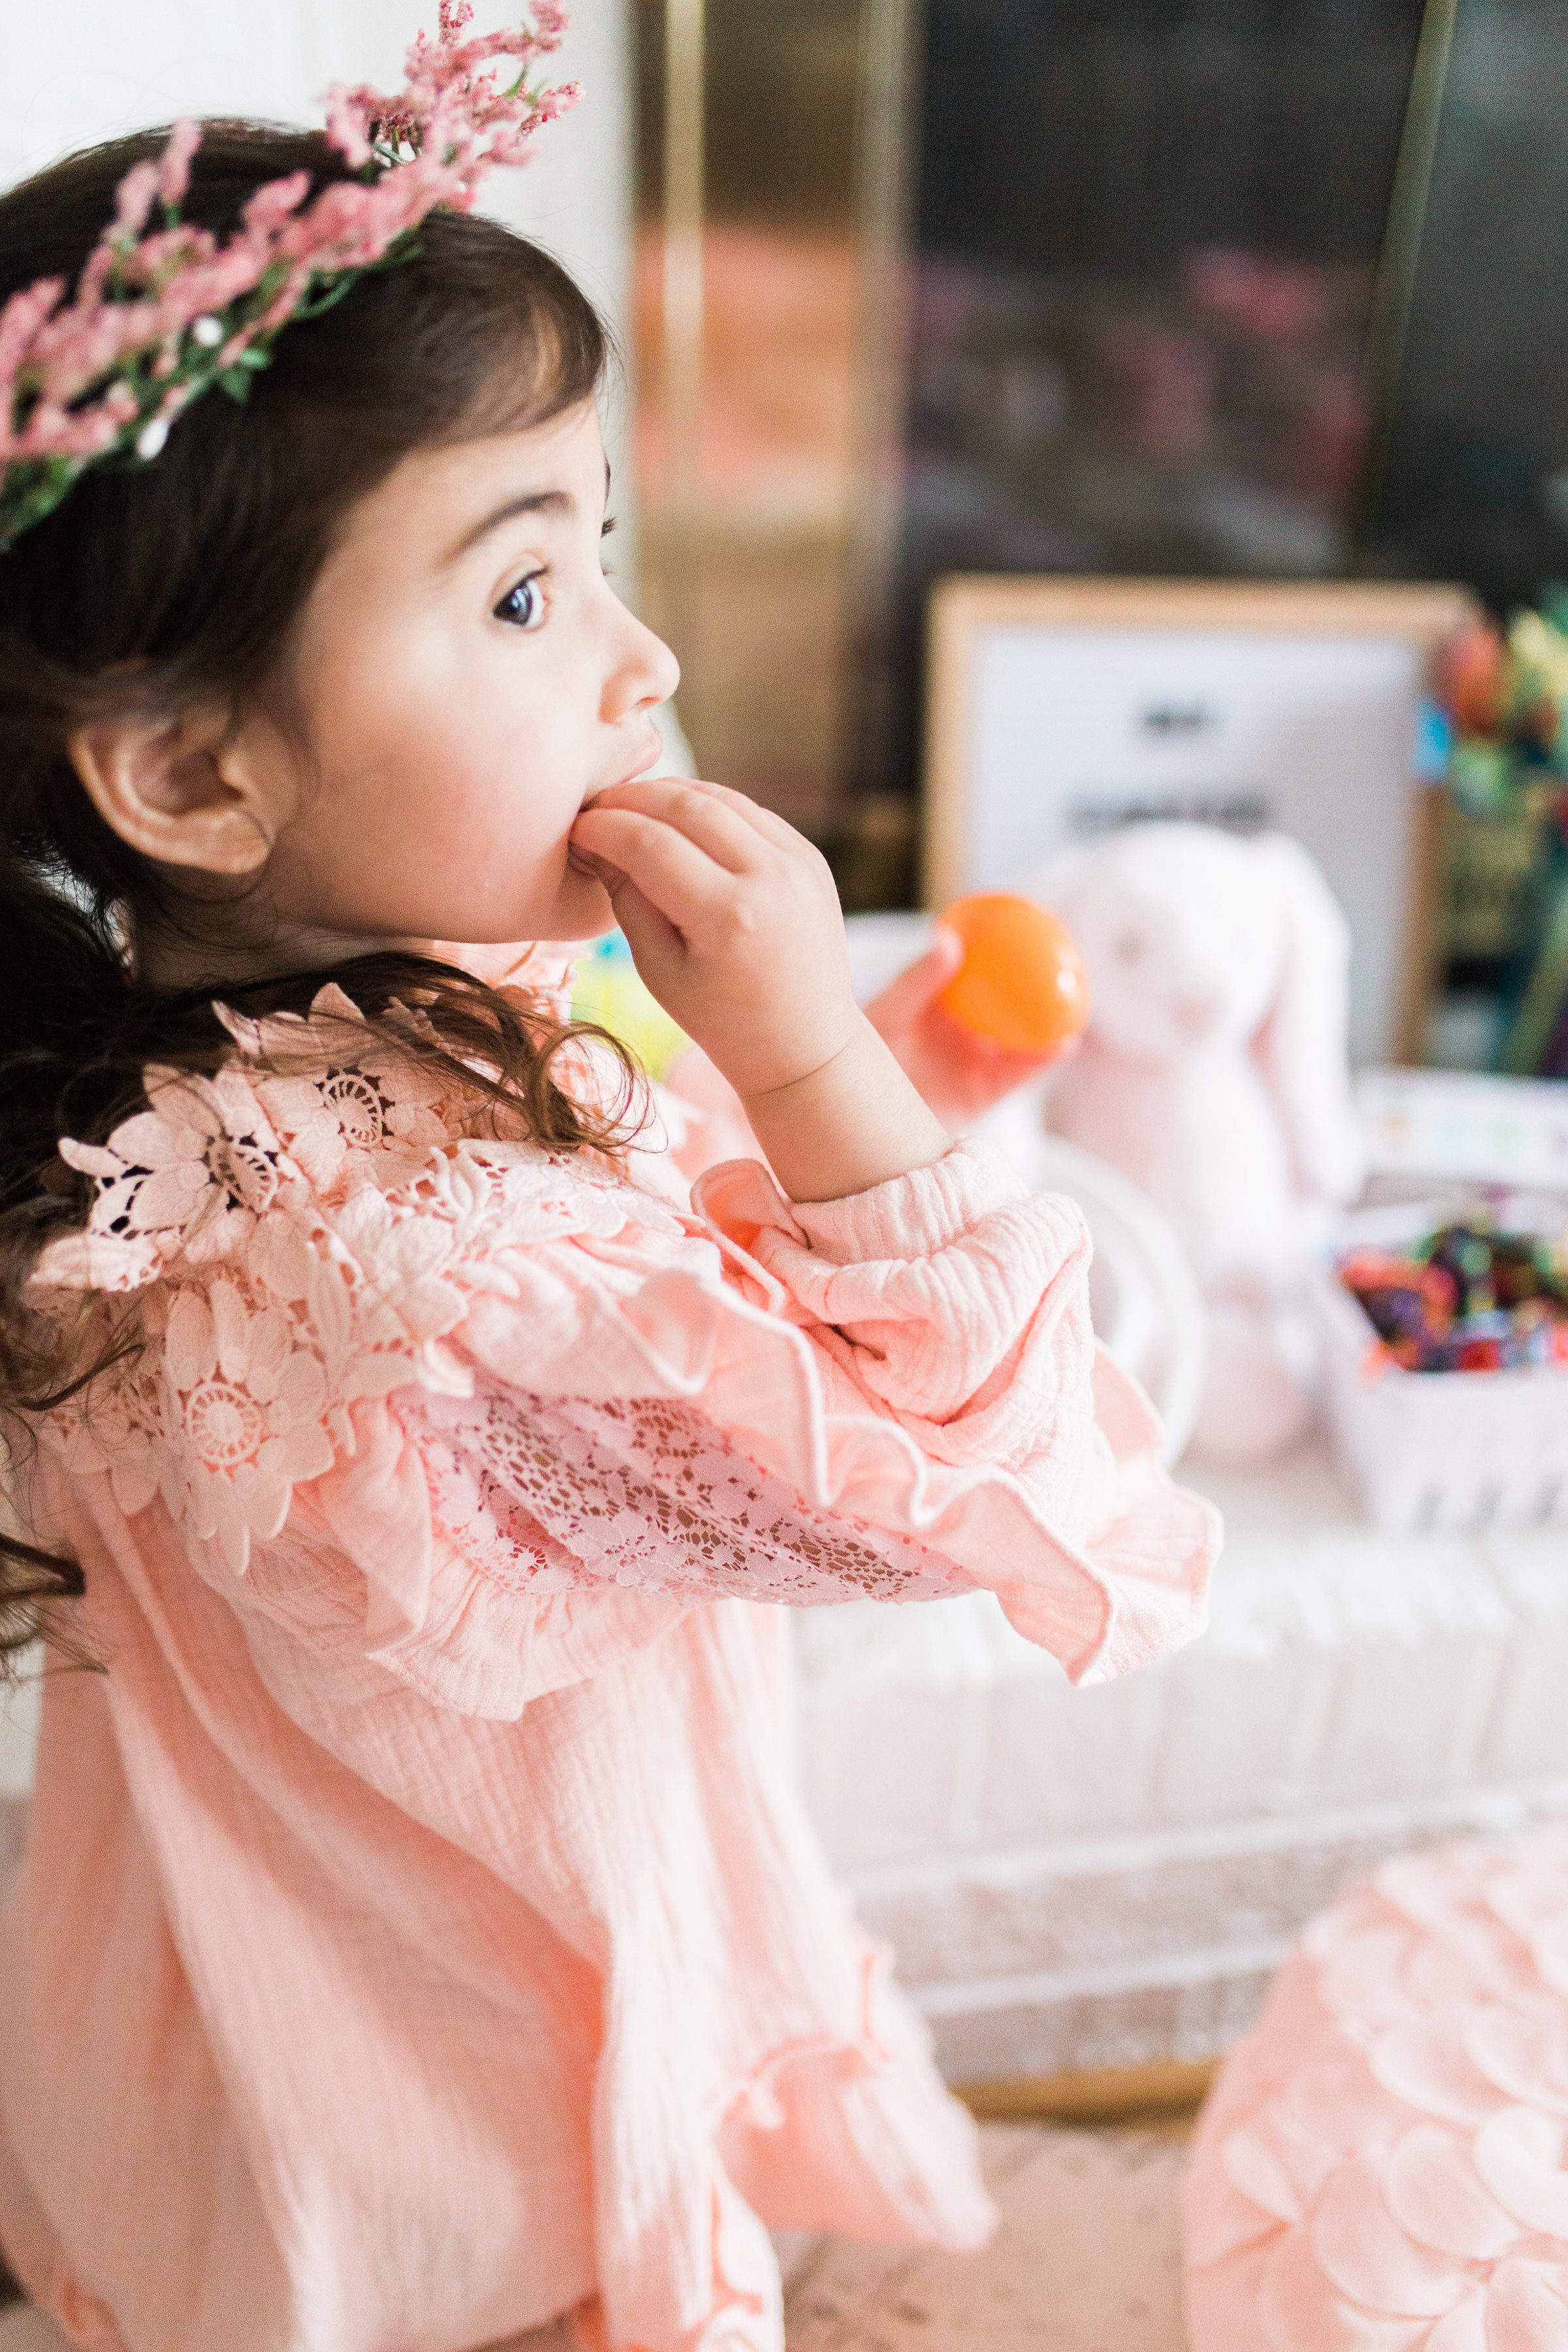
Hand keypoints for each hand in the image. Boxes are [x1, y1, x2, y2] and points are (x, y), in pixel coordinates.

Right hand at [569, 777, 948, 1198]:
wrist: (804, 1043)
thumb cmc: (721, 1020)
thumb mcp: (659, 969)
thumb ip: (626, 898)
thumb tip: (593, 840)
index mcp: (729, 917)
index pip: (649, 844)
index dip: (603, 827)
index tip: (574, 829)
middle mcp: (771, 879)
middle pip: (686, 805)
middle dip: (630, 798)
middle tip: (594, 807)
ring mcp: (798, 862)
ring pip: (720, 798)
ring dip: (668, 794)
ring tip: (628, 808)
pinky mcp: (809, 857)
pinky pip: (749, 812)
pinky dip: (707, 807)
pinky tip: (676, 820)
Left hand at [864, 929, 1068, 1128]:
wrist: (856, 1120)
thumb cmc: (855, 1060)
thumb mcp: (886, 1014)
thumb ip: (916, 981)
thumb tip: (949, 941)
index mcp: (940, 1003)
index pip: (977, 969)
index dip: (1002, 948)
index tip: (1030, 921)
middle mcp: (962, 1029)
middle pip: (1008, 1002)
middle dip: (1039, 983)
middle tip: (1069, 958)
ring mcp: (975, 1061)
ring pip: (1023, 1036)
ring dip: (1053, 1021)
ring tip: (1078, 1002)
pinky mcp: (983, 1094)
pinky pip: (1021, 1073)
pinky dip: (1044, 1058)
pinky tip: (1063, 1044)